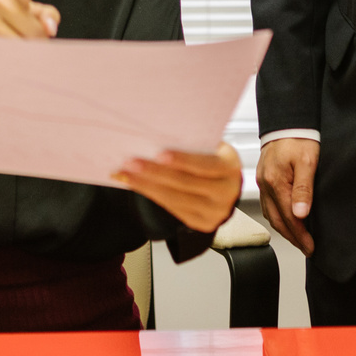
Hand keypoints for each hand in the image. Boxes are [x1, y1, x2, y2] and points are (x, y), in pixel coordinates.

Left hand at [115, 142, 243, 233]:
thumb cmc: (211, 157)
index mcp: (230, 167)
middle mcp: (227, 192)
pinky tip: (134, 184)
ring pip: (175, 198)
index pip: (206, 165)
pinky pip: (172, 208)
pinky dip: (150, 195)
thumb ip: (193, 142)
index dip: (183, 160)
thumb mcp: (210, 147)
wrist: (223, 184)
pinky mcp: (200, 223)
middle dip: (155, 172)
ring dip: (146, 185)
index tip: (159, 154)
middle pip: (186, 183)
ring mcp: (215, 211)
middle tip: (130, 162)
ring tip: (125, 173)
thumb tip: (157, 132)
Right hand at [257, 136, 317, 254]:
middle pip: (277, 220)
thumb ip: (304, 189)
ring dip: (284, 229)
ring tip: (298, 239)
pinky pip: (267, 204)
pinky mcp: (263, 179)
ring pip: (270, 214)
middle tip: (306, 248)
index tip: (310, 247)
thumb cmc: (299, 138)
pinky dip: (276, 216)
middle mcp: (266, 185)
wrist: (287, 121)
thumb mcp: (308, 162)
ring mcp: (262, 182)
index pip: (288, 218)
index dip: (300, 235)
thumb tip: (301, 214)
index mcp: (276, 182)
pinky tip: (285, 219)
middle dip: (292, 237)